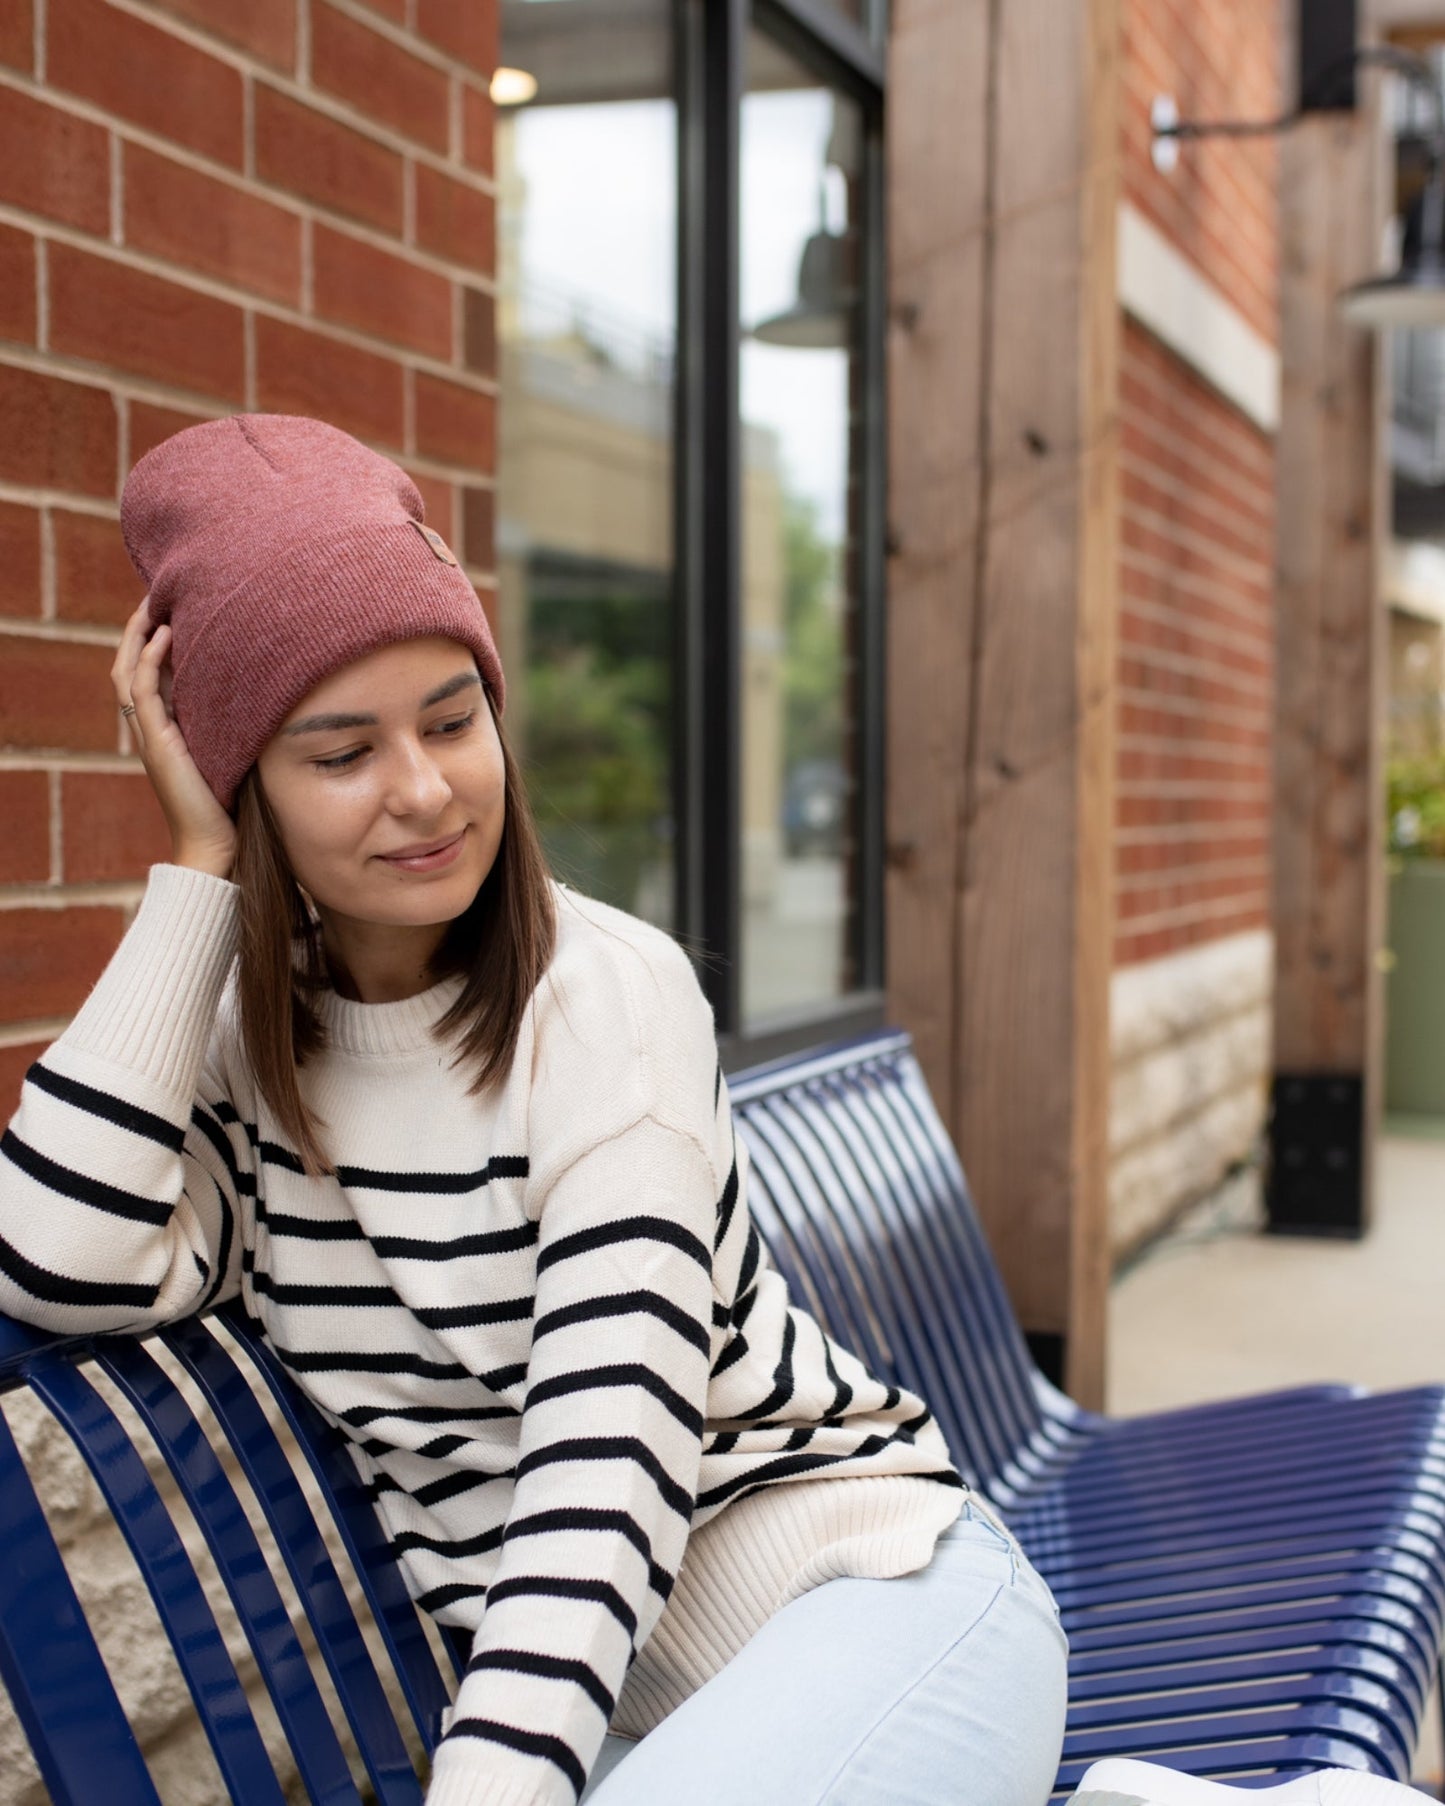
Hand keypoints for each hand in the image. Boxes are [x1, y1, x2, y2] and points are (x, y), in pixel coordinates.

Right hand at [113, 599, 236, 879]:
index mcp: (167, 727)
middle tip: (157, 595)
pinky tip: (167, 635)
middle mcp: (153, 727)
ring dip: (139, 635)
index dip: (154, 641)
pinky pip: (143, 691)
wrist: (219, 842)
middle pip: (130, 664)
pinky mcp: (158, 742)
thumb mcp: (235, 747)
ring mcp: (150, 734)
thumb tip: (271, 686)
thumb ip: (237, 719)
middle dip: (140, 629)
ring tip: (155, 604)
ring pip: (128, 671)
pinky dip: (151, 660)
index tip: (174, 609)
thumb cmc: (236, 800)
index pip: (149, 672)